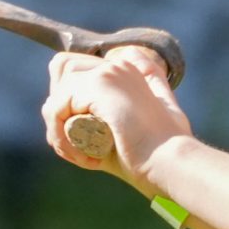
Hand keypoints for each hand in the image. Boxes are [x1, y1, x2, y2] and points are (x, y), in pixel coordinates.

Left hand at [42, 45, 190, 193]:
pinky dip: (61, 137)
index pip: (77, 68)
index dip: (70, 100)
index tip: (86, 138)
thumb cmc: (164, 151)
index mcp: (129, 68)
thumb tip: (130, 71)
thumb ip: (149, 91)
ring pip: (56, 93)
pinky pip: (56, 108)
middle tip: (78, 146)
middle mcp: (117, 64)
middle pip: (62, 69)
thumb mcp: (158, 115)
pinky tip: (84, 158)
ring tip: (83, 157)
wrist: (172, 164)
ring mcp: (108, 72)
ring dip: (59, 129)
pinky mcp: (99, 85)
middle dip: (59, 109)